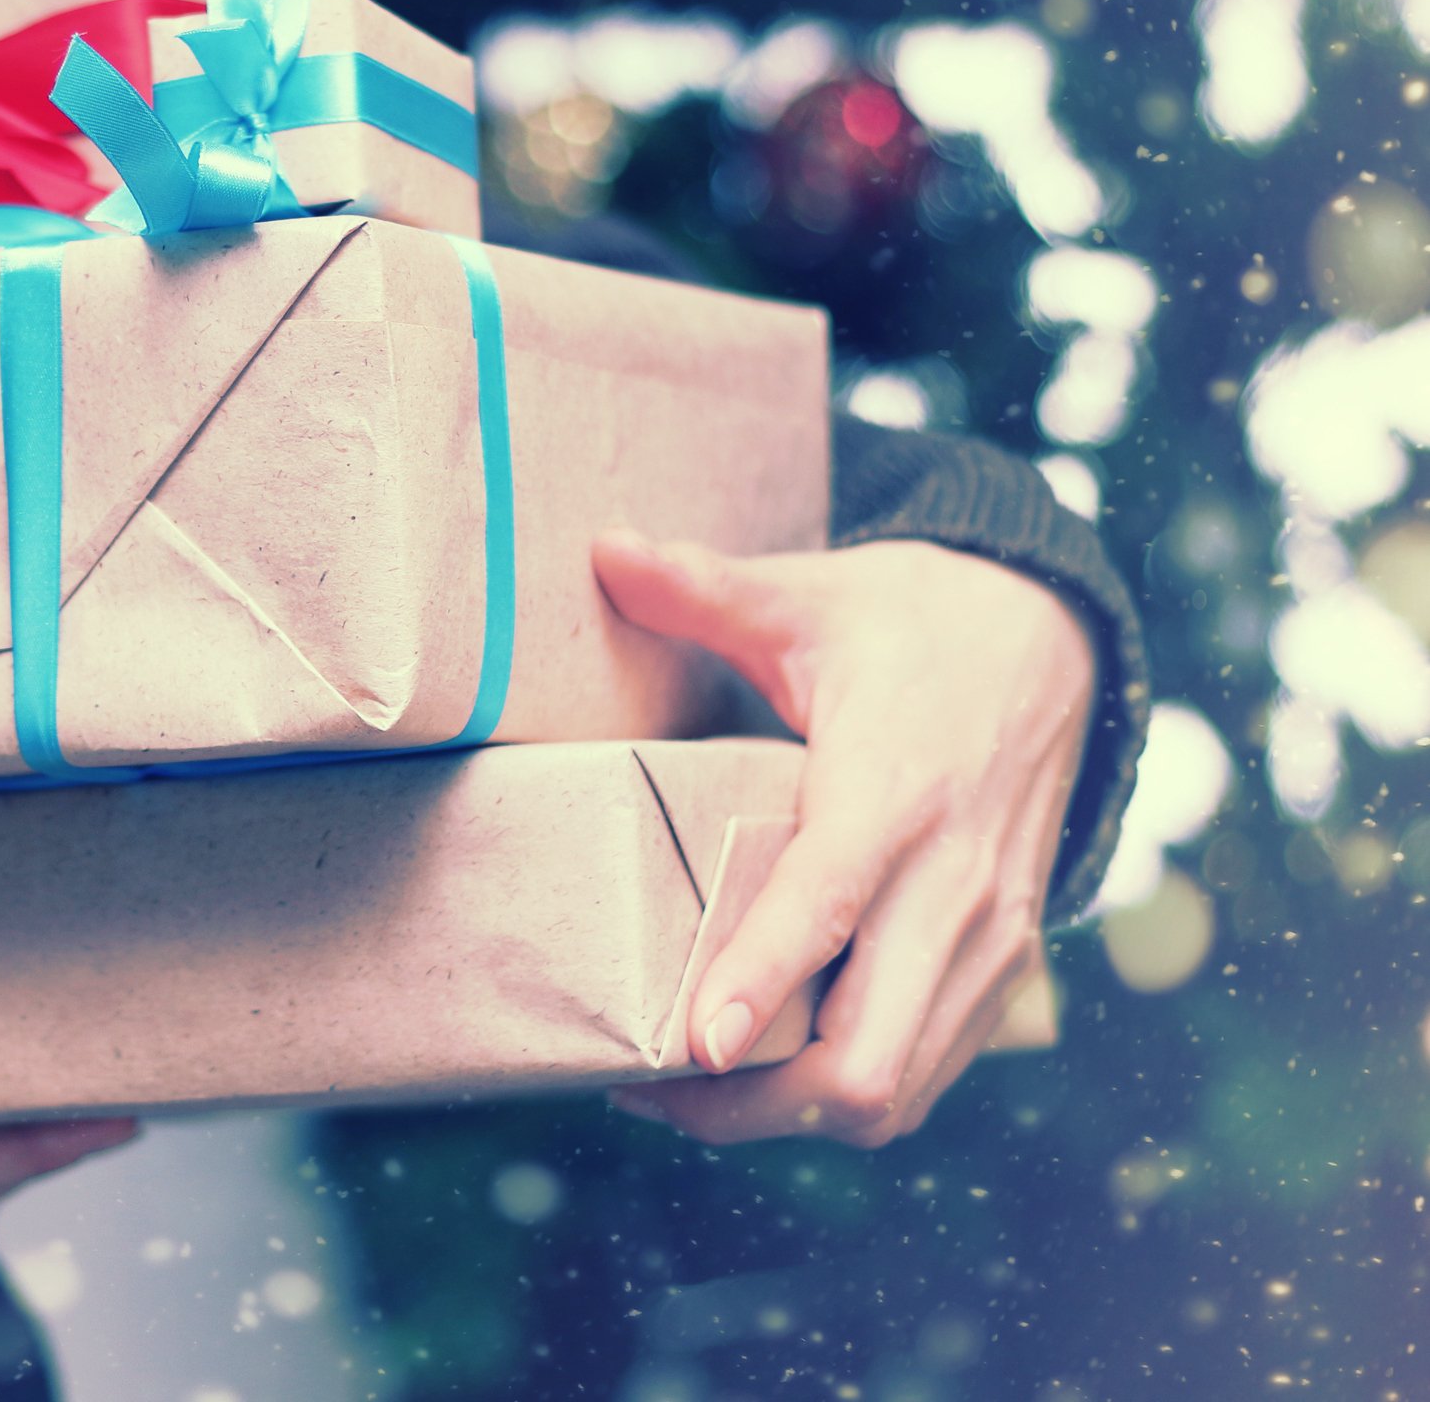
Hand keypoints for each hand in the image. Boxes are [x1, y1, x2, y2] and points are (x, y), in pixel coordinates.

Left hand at [591, 531, 1092, 1147]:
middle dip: (751, 1100)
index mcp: (897, 792)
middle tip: (639, 1083)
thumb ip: (707, 587)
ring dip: (789, 1113)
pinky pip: (927, 1071)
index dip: (761, 980)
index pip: (831, 906)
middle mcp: (956, 884)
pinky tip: (764, 1073)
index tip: (697, 1043)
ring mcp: (990, 937)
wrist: (1052, 643)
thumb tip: (606, 547)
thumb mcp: (810, 594)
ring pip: (898, 1087)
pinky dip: (846, 1093)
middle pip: (868, 1054)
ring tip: (681, 1094)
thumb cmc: (908, 623)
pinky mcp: (1004, 964)